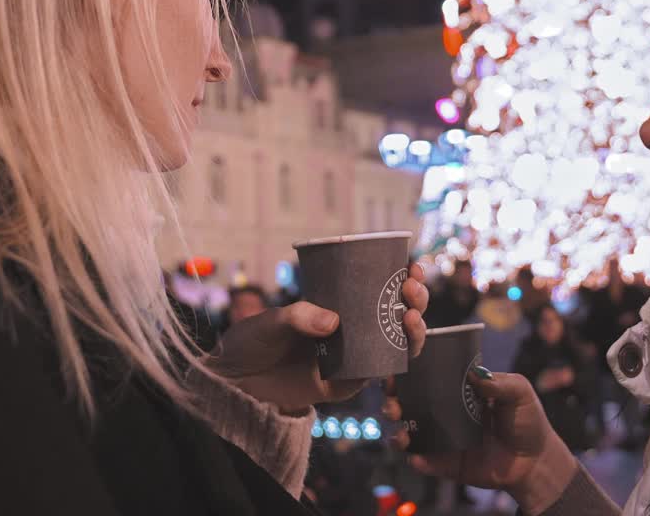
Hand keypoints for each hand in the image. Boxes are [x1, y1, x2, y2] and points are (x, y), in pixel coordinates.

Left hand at [207, 264, 428, 413]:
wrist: (234, 383)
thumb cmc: (251, 342)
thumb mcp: (272, 320)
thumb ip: (300, 316)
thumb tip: (334, 323)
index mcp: (337, 306)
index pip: (378, 288)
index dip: (401, 277)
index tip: (411, 265)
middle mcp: (350, 330)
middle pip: (397, 314)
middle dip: (415, 299)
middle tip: (412, 287)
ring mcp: (351, 357)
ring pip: (397, 343)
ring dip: (415, 329)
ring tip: (412, 316)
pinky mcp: (346, 384)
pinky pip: (378, 373)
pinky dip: (396, 361)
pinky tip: (403, 346)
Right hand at [385, 369, 577, 514]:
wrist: (534, 462)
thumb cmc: (527, 421)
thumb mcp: (520, 392)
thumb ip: (500, 382)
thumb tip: (476, 374)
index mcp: (458, 389)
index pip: (428, 374)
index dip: (410, 368)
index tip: (399, 361)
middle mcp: (444, 411)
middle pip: (409, 401)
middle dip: (393, 396)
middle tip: (392, 396)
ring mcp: (442, 437)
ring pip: (408, 430)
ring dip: (396, 426)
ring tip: (399, 423)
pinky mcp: (445, 462)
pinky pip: (423, 460)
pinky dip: (415, 457)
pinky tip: (415, 454)